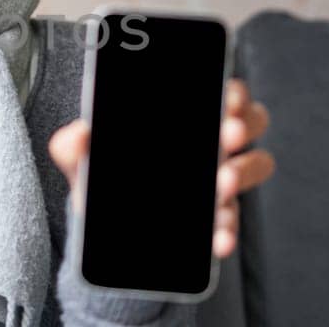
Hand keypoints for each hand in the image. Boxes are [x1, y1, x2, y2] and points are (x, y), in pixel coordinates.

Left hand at [49, 79, 274, 257]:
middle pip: (251, 121)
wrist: (104, 224)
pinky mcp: (217, 219)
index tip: (226, 97)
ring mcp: (221, 180)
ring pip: (254, 166)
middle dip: (243, 125)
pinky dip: (228, 229)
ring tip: (223, 183)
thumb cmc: (105, 173)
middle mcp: (214, 142)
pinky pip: (233, 222)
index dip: (232, 91)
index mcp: (188, 116)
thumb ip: (74, 145)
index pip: (224, 91)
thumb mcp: (85, 157)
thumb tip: (78, 135)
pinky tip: (217, 238)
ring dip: (243, 172)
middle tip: (225, 134)